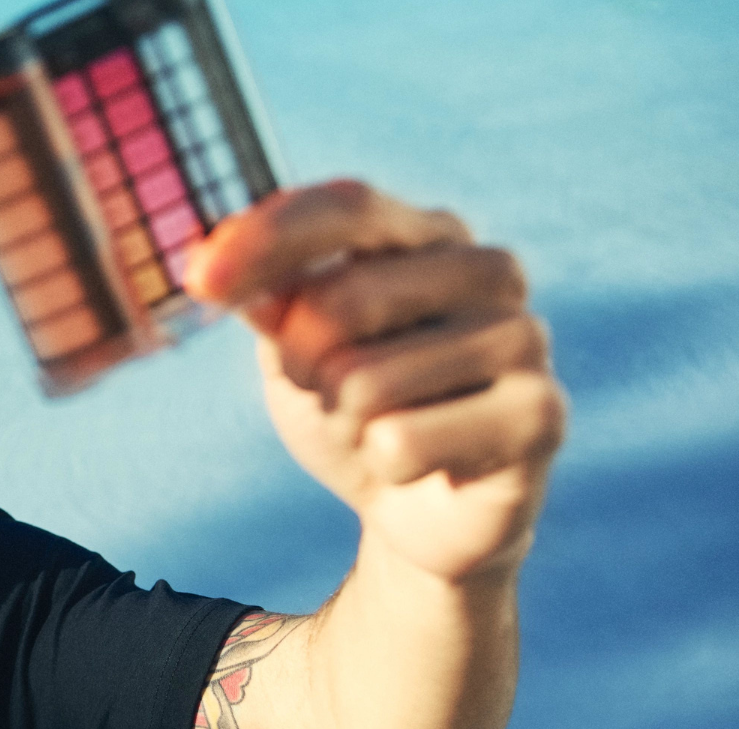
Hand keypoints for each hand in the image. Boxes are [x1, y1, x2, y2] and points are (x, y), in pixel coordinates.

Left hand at [184, 180, 566, 580]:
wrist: (418, 511)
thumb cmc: (352, 409)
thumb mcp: (293, 348)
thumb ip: (267, 298)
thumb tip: (216, 266)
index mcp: (430, 234)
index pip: (346, 206)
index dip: (266, 239)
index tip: (197, 280)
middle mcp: (490, 270)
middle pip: (338, 303)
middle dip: (302, 366)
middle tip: (328, 393)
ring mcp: (526, 338)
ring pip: (362, 383)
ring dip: (343, 422)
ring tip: (381, 429)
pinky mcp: (541, 414)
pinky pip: (400, 442)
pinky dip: (383, 464)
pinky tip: (422, 464)